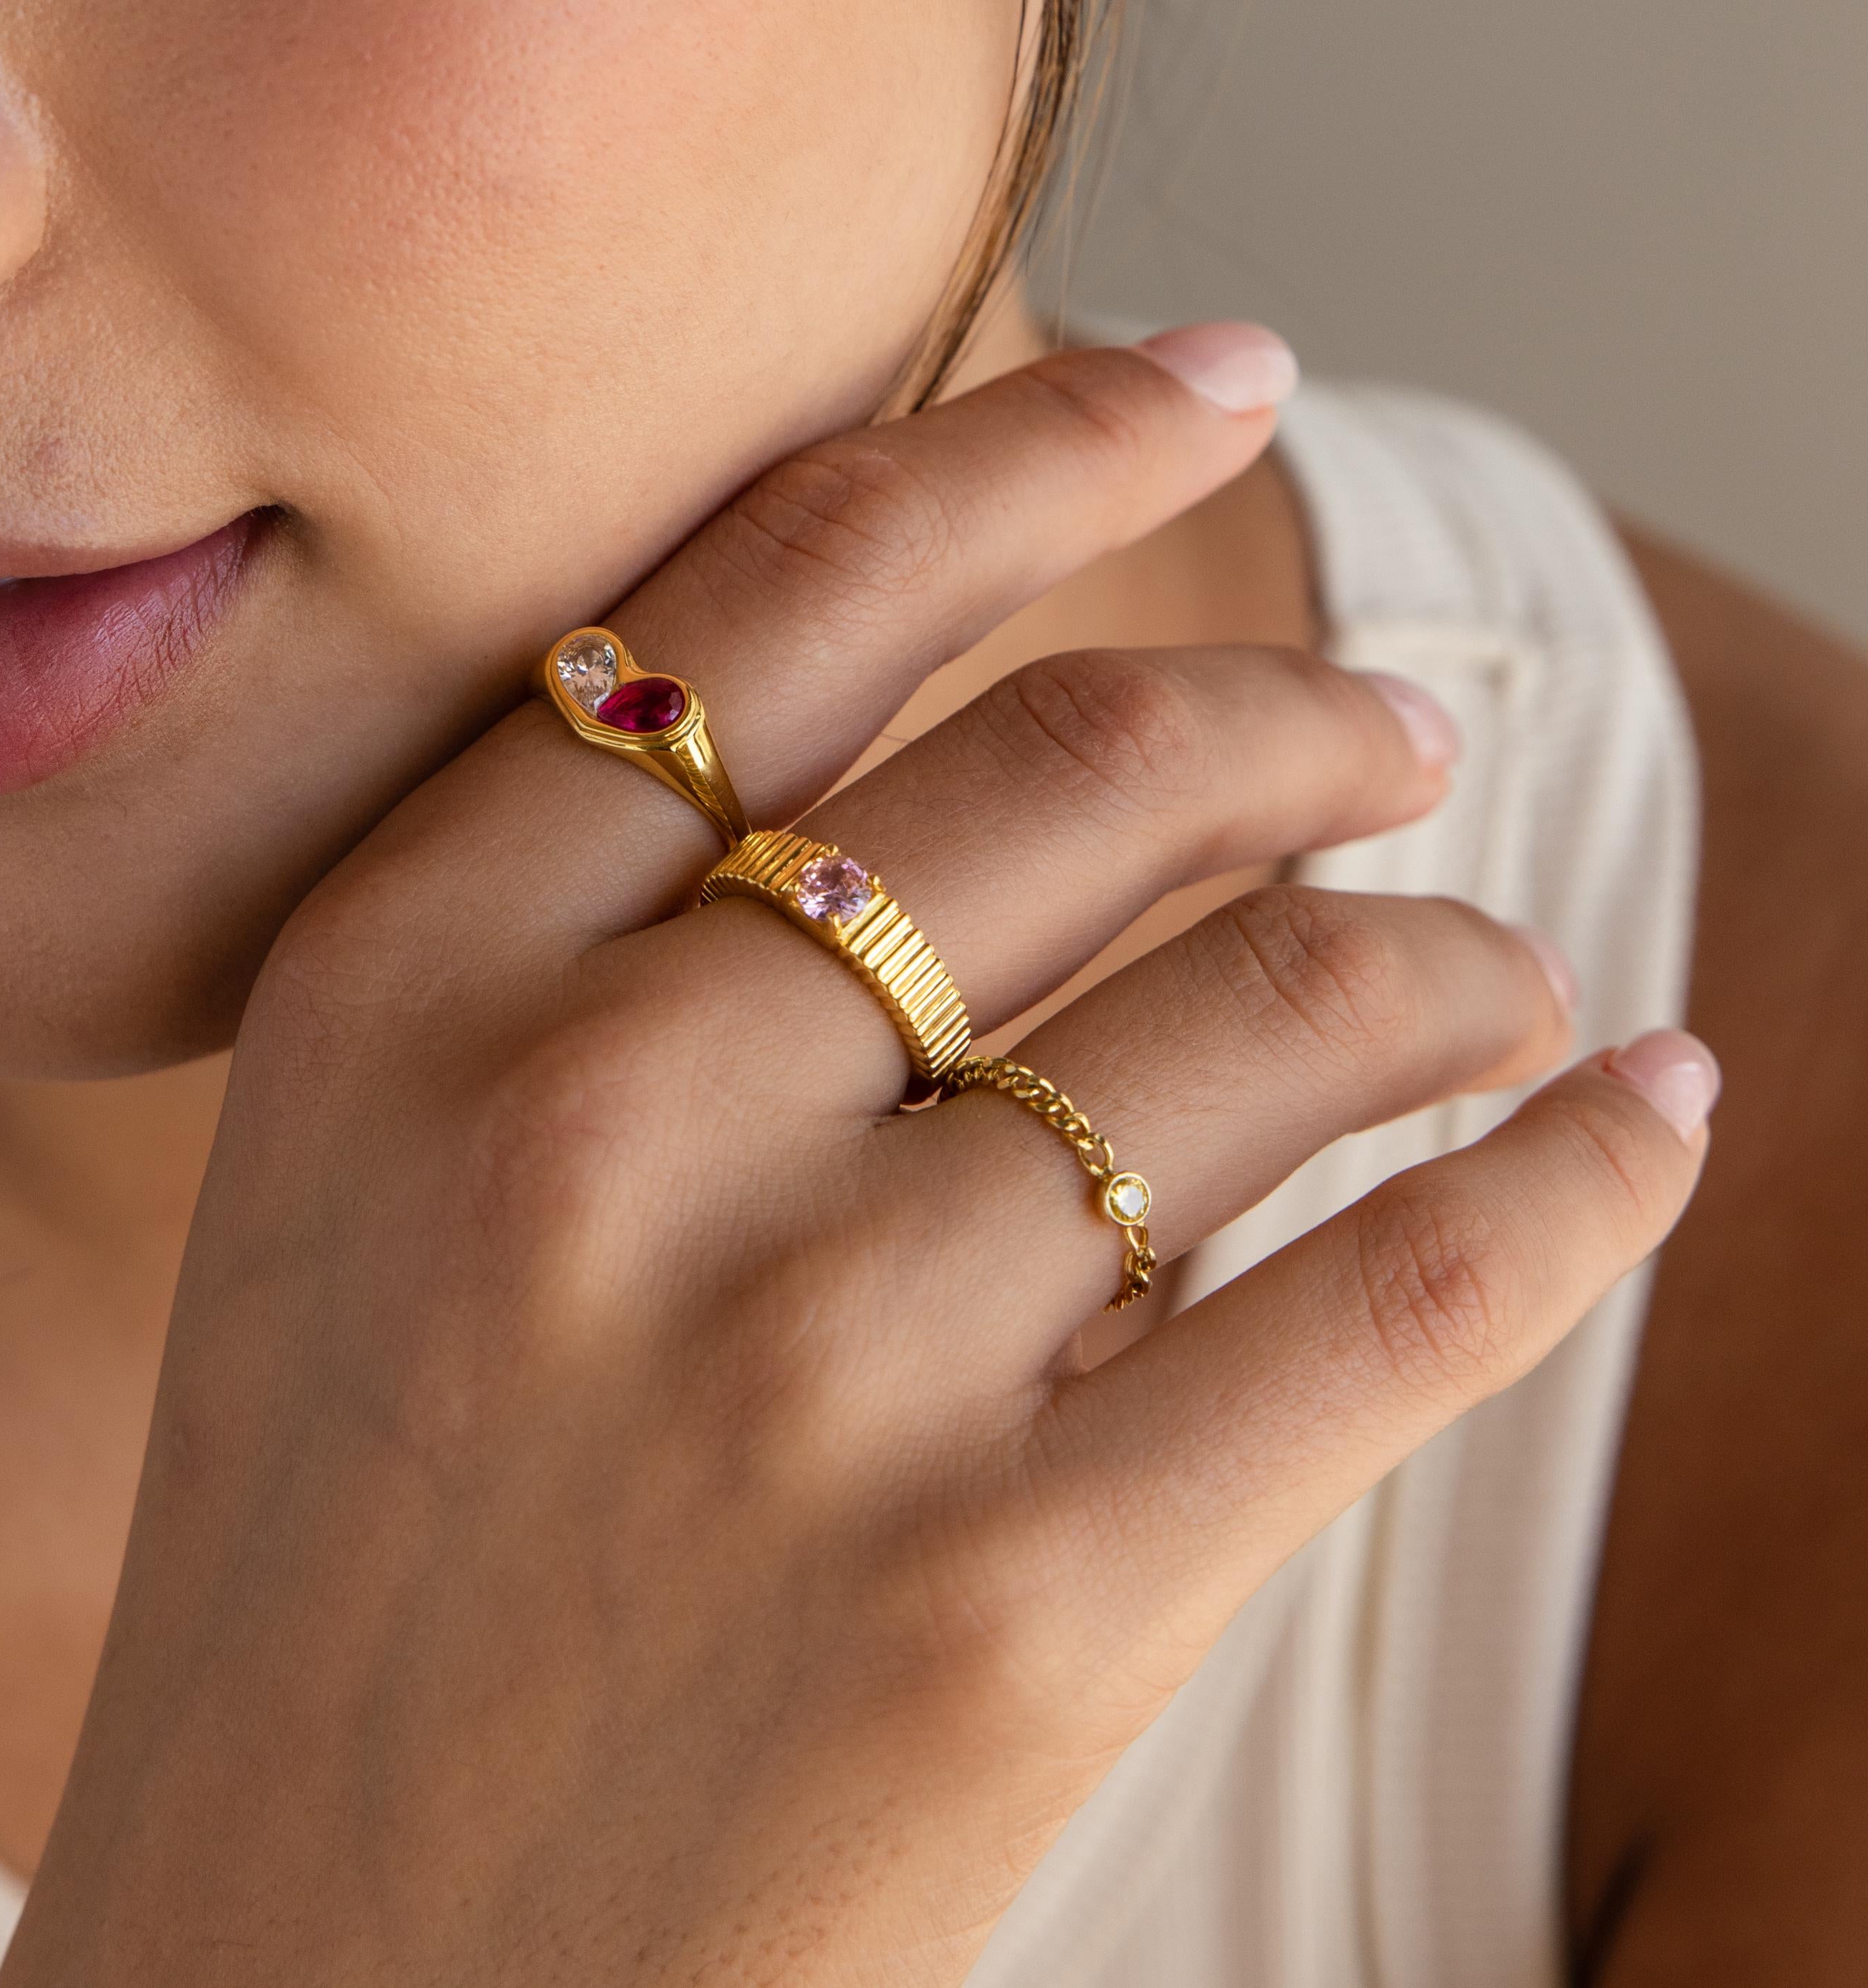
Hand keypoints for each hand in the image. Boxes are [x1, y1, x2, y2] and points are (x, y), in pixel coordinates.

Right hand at [0, 334, 1711, 1986]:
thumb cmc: (349, 1571)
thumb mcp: (363, 1188)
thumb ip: (589, 952)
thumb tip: (956, 743)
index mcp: (404, 987)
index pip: (789, 592)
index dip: (1037, 442)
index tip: (1215, 374)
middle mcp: (596, 1130)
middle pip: (1073, 781)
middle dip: (1297, 721)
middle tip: (1394, 737)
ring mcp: (807, 1373)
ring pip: (1271, 1022)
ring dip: (1447, 961)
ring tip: (1505, 976)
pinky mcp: (1008, 1616)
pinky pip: (1392, 1299)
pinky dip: (1568, 1181)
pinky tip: (1641, 1118)